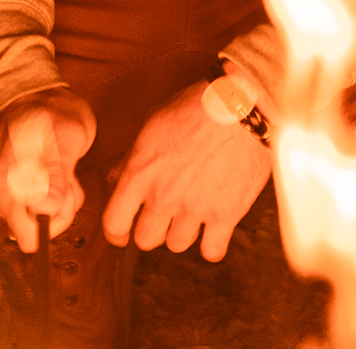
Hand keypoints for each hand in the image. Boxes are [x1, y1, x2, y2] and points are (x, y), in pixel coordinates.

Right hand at [0, 87, 95, 251]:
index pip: (30, 235)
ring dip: (53, 201)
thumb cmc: (54, 111)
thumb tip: (46, 209)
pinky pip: (25, 212)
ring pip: (31, 223)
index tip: (67, 188)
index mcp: (3, 178)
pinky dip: (43, 198)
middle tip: (66, 176)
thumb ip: (57, 172)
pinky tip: (47, 173)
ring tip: (57, 168)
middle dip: (57, 209)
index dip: (58, 216)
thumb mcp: (69, 134)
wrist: (31, 94)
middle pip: (31, 233)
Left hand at [102, 80, 273, 261]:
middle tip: (164, 214)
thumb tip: (115, 178)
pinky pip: (211, 251)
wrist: (241, 104)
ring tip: (193, 210)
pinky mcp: (226, 214)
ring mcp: (195, 208)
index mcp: (141, 172)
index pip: (114, 222)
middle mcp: (164, 196)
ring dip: (182, 231)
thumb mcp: (154, 124)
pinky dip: (212, 243)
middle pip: (146, 239)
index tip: (123, 232)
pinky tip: (214, 229)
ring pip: (177, 244)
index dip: (116, 232)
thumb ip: (132, 157)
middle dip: (152, 228)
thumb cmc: (197, 106)